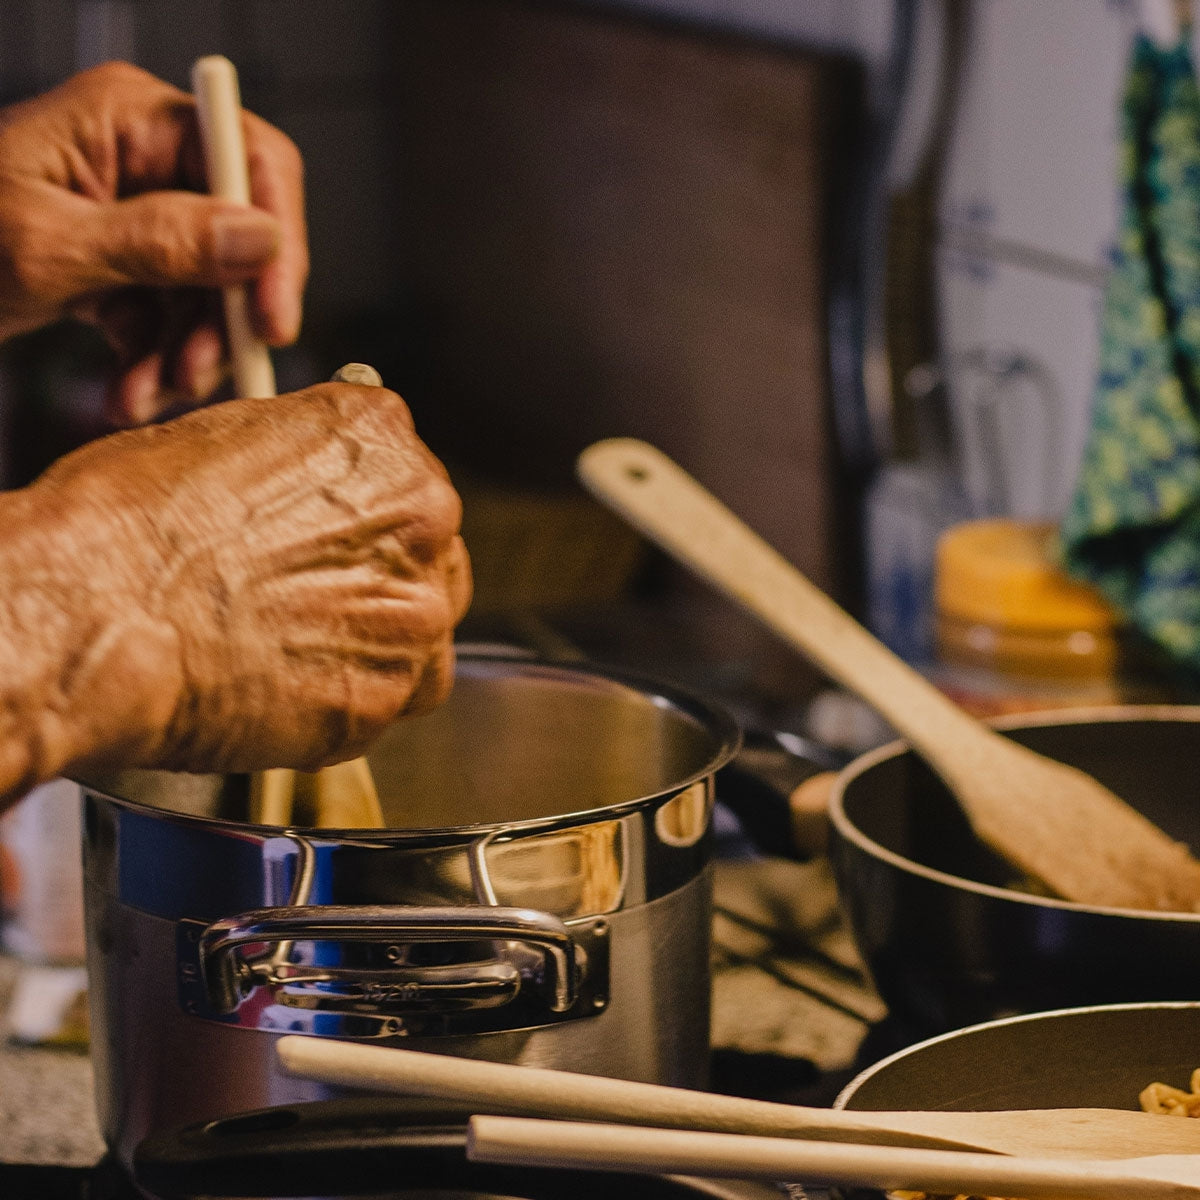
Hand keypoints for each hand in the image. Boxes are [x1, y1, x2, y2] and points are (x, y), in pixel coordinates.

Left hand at [0, 61, 306, 422]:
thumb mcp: (49, 246)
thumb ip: (159, 241)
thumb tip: (260, 239)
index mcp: (129, 119)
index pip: (249, 159)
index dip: (279, 240)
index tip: (273, 320)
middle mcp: (144, 160)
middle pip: (239, 237)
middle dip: (223, 318)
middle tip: (204, 375)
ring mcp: (136, 214)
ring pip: (209, 291)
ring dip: (187, 354)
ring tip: (147, 396)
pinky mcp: (125, 264)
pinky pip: (172, 317)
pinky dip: (156, 361)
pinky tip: (129, 392)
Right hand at [0, 381, 470, 800]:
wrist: (98, 620)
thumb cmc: (128, 528)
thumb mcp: (221, 440)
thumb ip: (297, 458)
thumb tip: (303, 480)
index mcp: (379, 438)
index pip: (404, 470)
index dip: (360, 510)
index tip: (332, 534)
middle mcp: (420, 520)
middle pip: (426, 551)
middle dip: (377, 573)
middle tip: (309, 596)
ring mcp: (413, 614)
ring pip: (419, 628)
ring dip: (374, 637)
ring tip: (295, 647)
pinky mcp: (388, 695)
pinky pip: (393, 696)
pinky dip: (354, 696)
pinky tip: (293, 686)